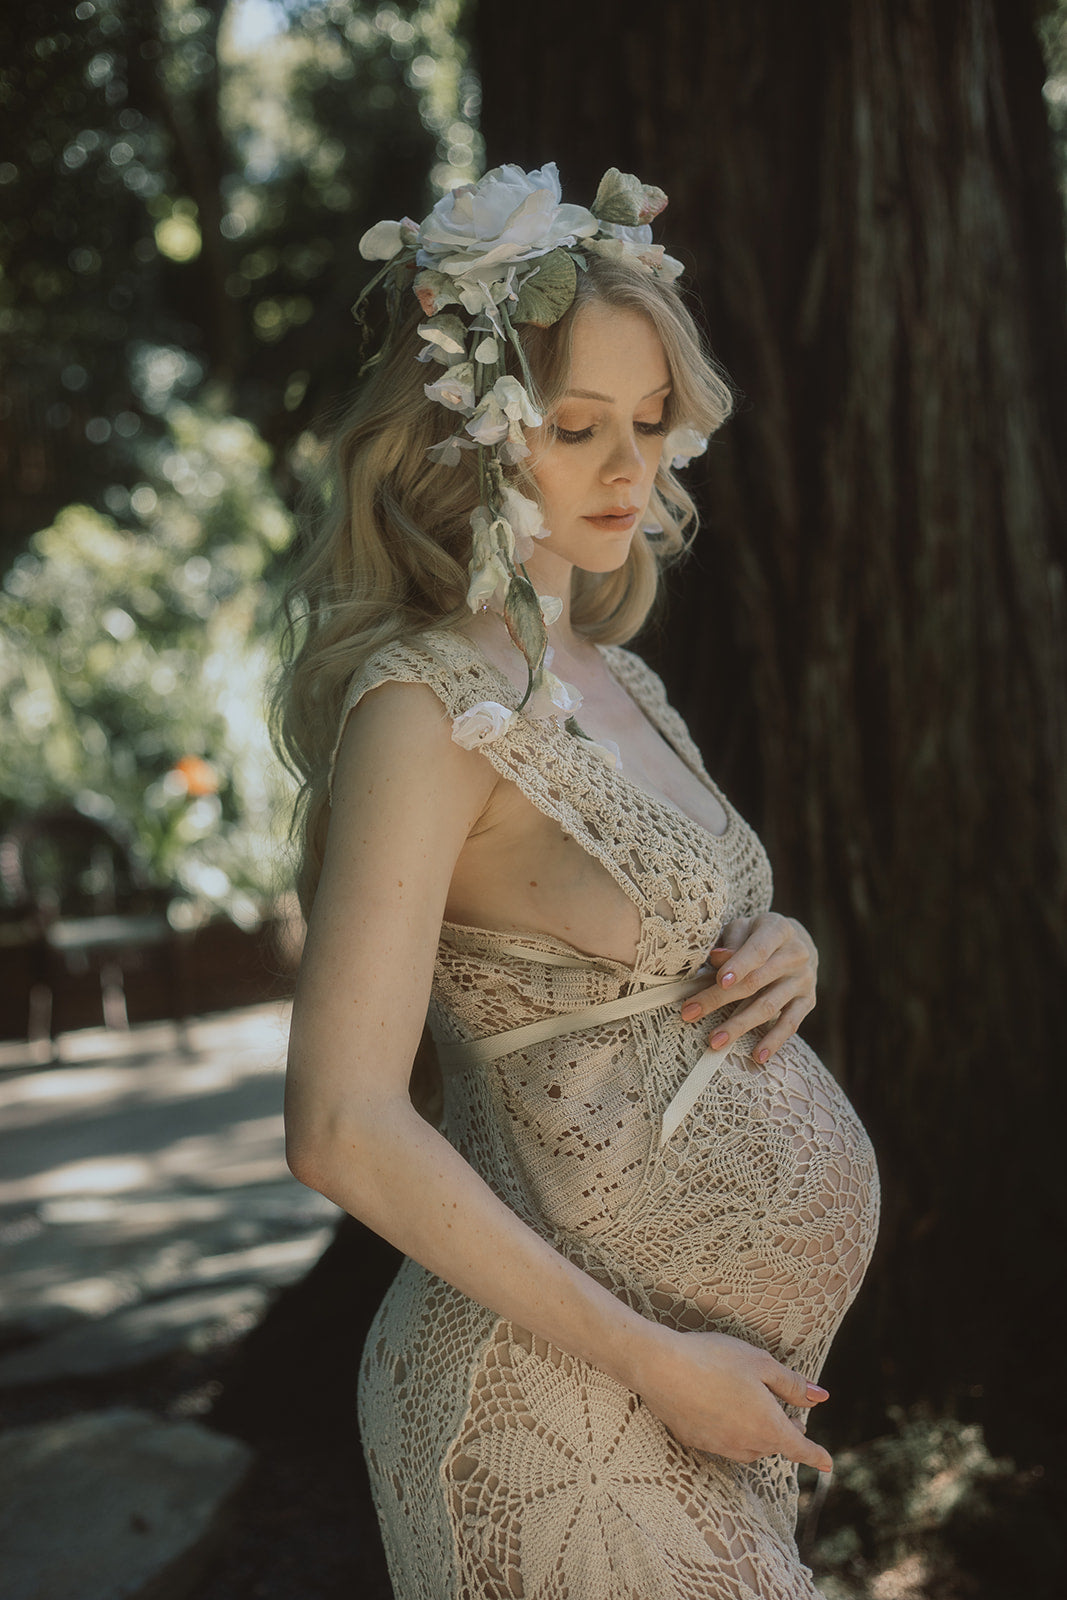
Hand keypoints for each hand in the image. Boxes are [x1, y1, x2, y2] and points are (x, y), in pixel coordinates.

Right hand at [632, 1325, 832, 1470]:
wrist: (662, 1367)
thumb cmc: (715, 1359)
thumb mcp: (761, 1363)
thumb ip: (792, 1384)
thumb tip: (821, 1398)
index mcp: (767, 1426)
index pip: (800, 1448)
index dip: (817, 1456)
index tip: (829, 1465)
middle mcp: (745, 1443)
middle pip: (773, 1445)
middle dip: (786, 1434)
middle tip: (792, 1419)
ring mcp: (718, 1445)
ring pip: (749, 1447)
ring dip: (759, 1435)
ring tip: (758, 1413)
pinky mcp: (695, 1440)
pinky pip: (723, 1442)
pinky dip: (732, 1431)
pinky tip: (722, 1410)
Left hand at [679, 912, 817, 1064]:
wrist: (798, 942)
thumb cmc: (758, 935)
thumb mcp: (743, 929)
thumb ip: (730, 942)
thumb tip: (716, 958)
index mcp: (778, 930)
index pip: (758, 950)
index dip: (738, 965)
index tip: (719, 981)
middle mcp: (795, 955)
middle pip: (756, 981)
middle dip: (720, 999)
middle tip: (691, 1013)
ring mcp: (803, 980)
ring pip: (769, 1006)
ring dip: (740, 1025)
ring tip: (715, 1041)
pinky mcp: (807, 1001)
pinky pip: (790, 1024)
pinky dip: (773, 1041)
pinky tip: (757, 1055)